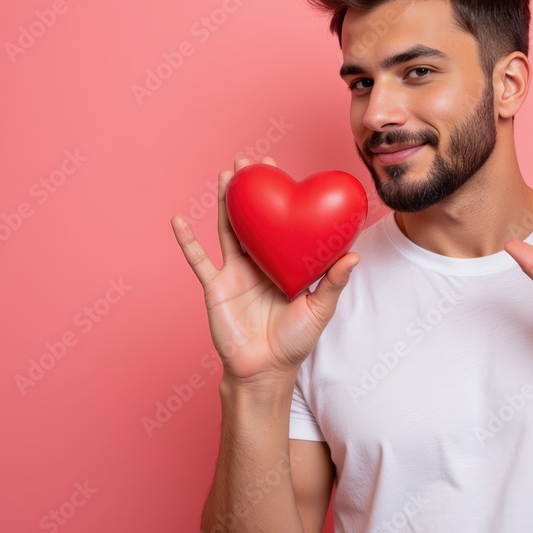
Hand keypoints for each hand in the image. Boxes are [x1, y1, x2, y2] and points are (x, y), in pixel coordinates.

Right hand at [171, 155, 358, 385]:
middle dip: (250, 189)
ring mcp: (234, 272)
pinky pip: (198, 260)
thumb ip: (333, 282)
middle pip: (252, 218)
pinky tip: (177, 220)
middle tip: (249, 162)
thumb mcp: (320, 309)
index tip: (280, 169)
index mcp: (282, 263)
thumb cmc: (294, 342)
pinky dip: (187, 241)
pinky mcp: (215, 286)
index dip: (279, 196)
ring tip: (224, 175)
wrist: (265, 370)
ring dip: (224, 202)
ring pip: (227, 229)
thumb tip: (355, 255)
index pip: (281, 222)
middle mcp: (258, 263)